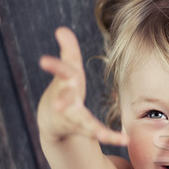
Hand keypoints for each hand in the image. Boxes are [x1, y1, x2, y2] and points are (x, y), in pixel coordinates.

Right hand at [38, 27, 127, 144]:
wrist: (54, 120)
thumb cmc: (65, 89)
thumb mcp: (69, 70)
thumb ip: (69, 51)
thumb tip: (62, 29)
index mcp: (65, 83)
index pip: (61, 72)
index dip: (54, 65)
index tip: (43, 60)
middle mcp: (66, 102)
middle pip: (64, 101)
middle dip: (62, 101)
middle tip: (58, 105)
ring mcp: (73, 118)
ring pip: (82, 123)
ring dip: (92, 128)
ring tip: (102, 135)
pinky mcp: (84, 129)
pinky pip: (98, 133)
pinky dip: (111, 137)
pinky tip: (125, 140)